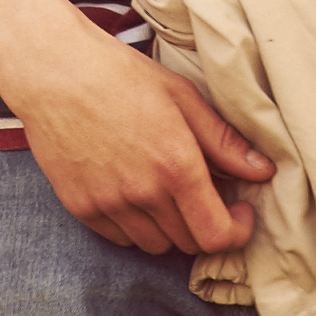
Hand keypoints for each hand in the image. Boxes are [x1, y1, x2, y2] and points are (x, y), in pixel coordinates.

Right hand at [0, 22, 278, 255]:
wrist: (52, 70)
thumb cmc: (119, 75)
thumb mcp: (182, 97)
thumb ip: (224, 141)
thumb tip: (263, 171)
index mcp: (176, 165)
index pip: (216, 235)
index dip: (236, 232)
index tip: (239, 212)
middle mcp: (143, 193)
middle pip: (188, 243)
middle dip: (205, 224)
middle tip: (203, 193)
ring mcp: (108, 204)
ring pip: (154, 245)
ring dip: (169, 227)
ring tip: (165, 190)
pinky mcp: (80, 207)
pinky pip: (119, 238)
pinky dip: (134, 225)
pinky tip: (133, 191)